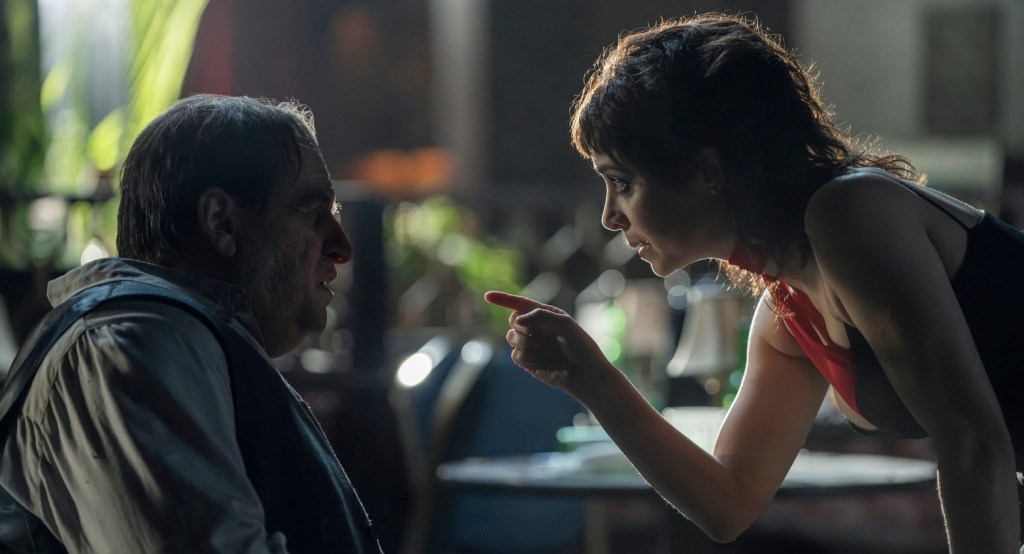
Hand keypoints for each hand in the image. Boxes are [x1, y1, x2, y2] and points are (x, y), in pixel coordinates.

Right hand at [484, 291, 614, 396]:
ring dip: (526, 343)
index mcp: (546, 315)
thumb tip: (516, 321)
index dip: (503, 299)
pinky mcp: (528, 362)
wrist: (586, 374)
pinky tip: (541, 361)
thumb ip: (540, 316)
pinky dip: (526, 357)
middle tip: (542, 335)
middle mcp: (536, 328)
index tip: (487, 296)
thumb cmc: (581, 347)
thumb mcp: (565, 324)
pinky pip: (515, 355)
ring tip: (545, 350)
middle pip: (513, 320)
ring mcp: (532, 345)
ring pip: (511, 337)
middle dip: (524, 326)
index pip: (520, 304)